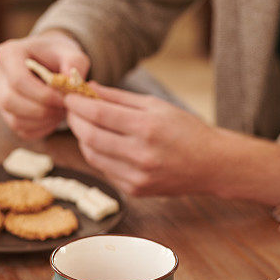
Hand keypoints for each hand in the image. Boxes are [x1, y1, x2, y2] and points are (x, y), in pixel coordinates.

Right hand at [0, 32, 89, 138]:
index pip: (18, 79)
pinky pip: (22, 130)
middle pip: (10, 101)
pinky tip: (54, 118)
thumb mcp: (72, 53)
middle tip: (64, 108)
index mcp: (9, 54)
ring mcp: (0, 97)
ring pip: (15, 120)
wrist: (54, 66)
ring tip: (61, 112)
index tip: (64, 99)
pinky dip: (42, 129)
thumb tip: (71, 79)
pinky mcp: (8, 115)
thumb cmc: (61, 57)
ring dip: (43, 121)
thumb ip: (74, 62)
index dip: (43, 94)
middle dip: (42, 110)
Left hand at [64, 85, 218, 195]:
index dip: (77, 104)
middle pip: (90, 137)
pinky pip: (105, 171)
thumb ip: (118, 98)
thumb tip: (86, 88)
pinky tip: (103, 145)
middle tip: (72, 110)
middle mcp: (141, 155)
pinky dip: (98, 155)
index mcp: (147, 128)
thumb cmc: (186, 131)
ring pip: (93, 157)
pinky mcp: (135, 190)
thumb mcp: (155, 106)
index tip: (69, 96)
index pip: (98, 114)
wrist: (211, 165)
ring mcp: (137, 176)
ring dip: (83, 139)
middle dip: (75, 121)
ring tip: (85, 126)